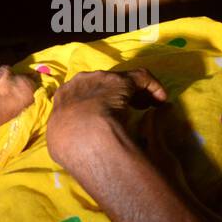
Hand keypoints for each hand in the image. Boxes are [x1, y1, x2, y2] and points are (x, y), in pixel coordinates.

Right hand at [46, 69, 167, 166]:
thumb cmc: (70, 143)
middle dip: (114, 97)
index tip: (104, 118)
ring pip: (121, 82)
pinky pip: (141, 78)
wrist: (82, 135)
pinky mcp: (125, 80)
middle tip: (127, 113)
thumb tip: (74, 138)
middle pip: (101, 86)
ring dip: (135, 94)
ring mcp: (102, 79)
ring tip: (147, 108)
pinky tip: (161, 100)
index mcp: (64, 96)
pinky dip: (153, 87)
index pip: (81, 96)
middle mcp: (81, 83)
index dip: (94, 105)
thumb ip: (68, 137)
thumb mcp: (60, 141)